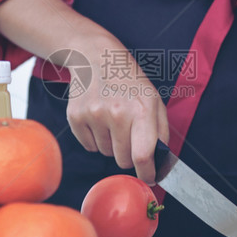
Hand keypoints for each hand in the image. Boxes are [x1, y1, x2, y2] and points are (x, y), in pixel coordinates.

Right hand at [66, 43, 169, 184]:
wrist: (98, 58)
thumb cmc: (130, 83)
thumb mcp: (154, 100)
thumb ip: (160, 133)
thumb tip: (160, 166)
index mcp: (141, 109)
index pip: (142, 155)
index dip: (147, 173)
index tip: (149, 178)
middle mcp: (117, 112)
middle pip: (123, 160)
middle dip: (129, 153)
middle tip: (129, 133)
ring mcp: (94, 114)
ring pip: (106, 153)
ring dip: (111, 144)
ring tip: (112, 119)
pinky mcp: (76, 116)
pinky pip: (89, 146)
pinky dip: (96, 138)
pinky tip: (99, 118)